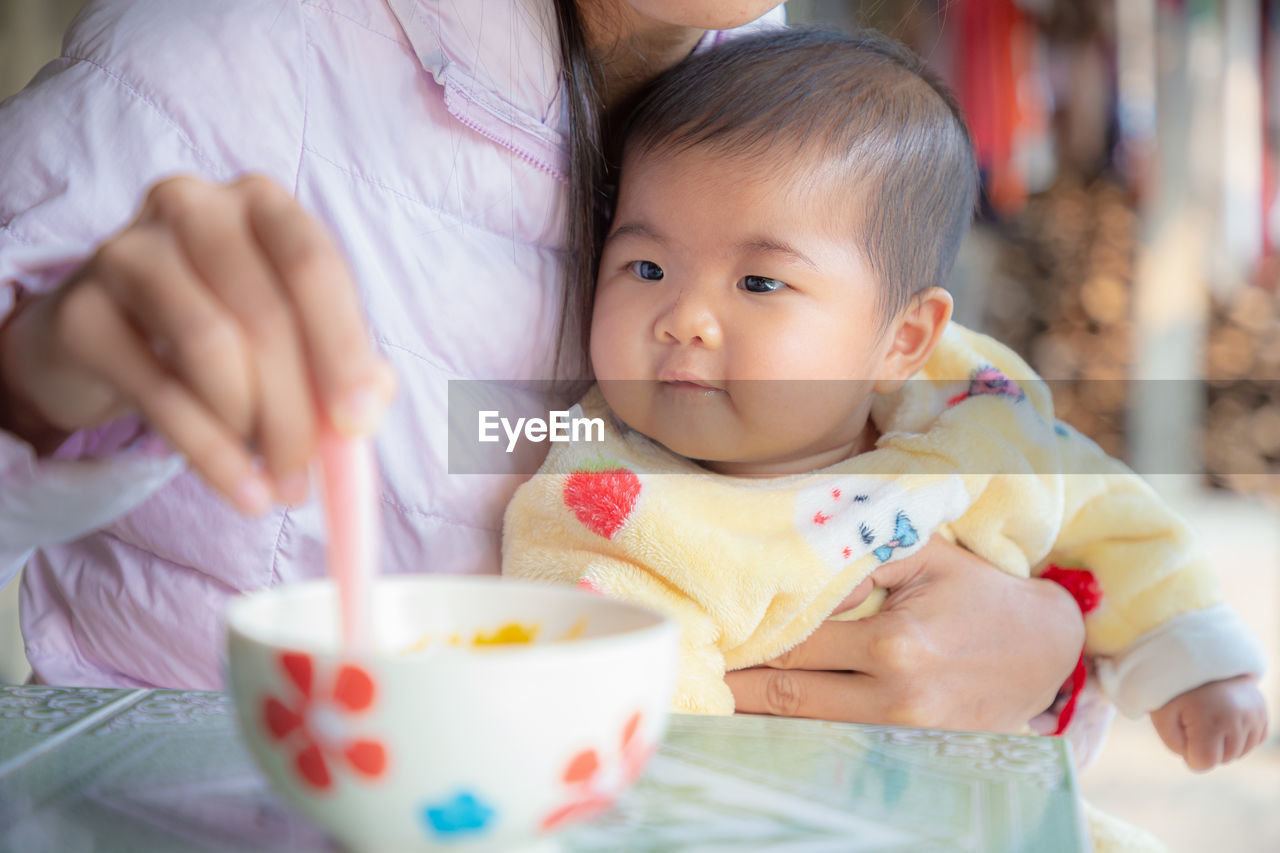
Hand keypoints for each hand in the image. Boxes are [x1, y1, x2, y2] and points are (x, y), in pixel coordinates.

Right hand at [0, 175, 394, 513]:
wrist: (101, 336)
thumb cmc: (219, 324)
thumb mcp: (292, 335)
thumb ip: (342, 364)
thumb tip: (371, 403)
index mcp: (261, 202)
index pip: (313, 264)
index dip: (343, 346)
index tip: (361, 422)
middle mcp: (192, 206)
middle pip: (264, 313)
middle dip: (298, 409)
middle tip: (312, 474)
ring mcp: (127, 250)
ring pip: (211, 346)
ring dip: (254, 431)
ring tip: (278, 482)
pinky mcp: (80, 312)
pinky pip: (160, 392)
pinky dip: (210, 453)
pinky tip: (241, 491)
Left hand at [725, 535, 1084, 730]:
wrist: (1047, 648)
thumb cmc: (977, 591)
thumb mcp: (925, 553)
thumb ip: (860, 559)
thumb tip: (799, 579)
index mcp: (894, 644)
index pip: (793, 647)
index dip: (744, 643)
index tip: (705, 634)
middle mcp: (895, 697)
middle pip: (788, 697)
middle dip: (736, 686)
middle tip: (691, 670)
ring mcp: (904, 734)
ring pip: (807, 730)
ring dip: (759, 716)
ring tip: (714, 696)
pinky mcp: (913, 751)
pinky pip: (840, 744)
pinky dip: (800, 733)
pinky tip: (765, 720)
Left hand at [1150, 675, 1268, 770]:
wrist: (1198, 657)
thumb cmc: (1174, 688)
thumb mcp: (1161, 714)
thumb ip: (1176, 745)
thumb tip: (1198, 762)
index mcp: (1210, 720)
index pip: (1203, 763)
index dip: (1188, 752)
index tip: (1181, 729)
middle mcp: (1238, 719)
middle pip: (1222, 759)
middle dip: (1206, 746)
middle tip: (1194, 717)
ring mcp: (1254, 714)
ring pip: (1239, 752)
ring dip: (1223, 742)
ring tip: (1209, 716)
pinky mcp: (1262, 710)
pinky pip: (1253, 741)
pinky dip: (1238, 735)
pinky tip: (1224, 717)